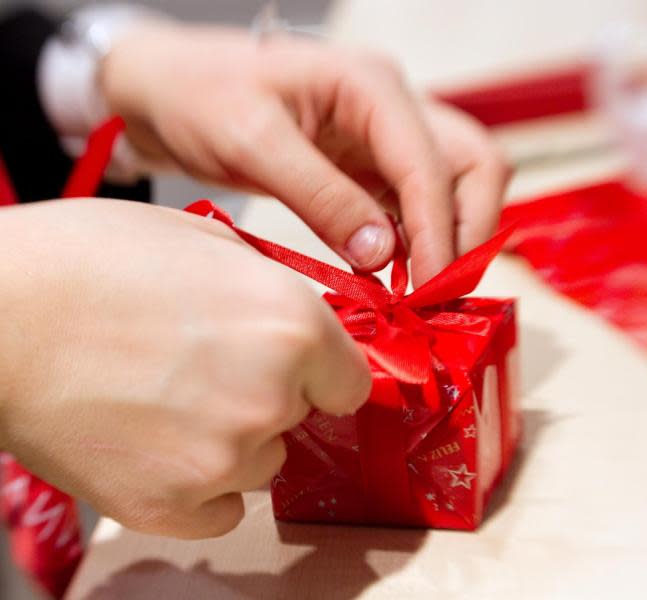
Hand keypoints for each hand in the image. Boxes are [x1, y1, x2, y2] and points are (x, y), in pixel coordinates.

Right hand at [0, 200, 369, 538]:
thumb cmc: (88, 262)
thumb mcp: (204, 239)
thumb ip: (270, 285)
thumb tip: (294, 315)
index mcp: (291, 325)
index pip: (351, 383)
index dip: (324, 372)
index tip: (300, 368)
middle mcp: (270, 396)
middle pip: (302, 418)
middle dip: (269, 394)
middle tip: (206, 365)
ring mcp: (222, 459)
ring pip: (263, 462)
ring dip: (233, 438)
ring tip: (168, 398)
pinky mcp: (170, 506)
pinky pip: (223, 508)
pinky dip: (200, 483)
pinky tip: (156, 442)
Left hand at [101, 23, 510, 285]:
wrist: (166, 87)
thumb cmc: (199, 94)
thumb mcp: (253, 142)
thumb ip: (323, 197)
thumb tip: (382, 256)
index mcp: (371, 86)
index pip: (433, 165)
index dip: (440, 233)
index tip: (429, 292)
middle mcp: (393, 106)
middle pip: (474, 166)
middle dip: (469, 231)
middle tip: (441, 293)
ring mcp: (384, 136)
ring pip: (454, 187)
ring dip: (449, 240)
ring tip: (422, 294)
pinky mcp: (369, 166)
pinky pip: (415, 205)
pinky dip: (418, 242)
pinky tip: (398, 276)